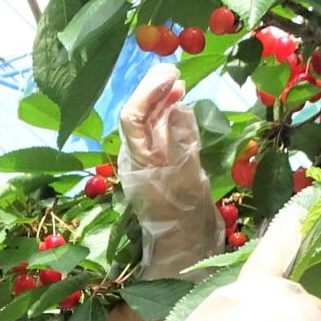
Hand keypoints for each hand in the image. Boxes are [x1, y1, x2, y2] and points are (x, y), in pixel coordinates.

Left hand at [117, 64, 222, 280]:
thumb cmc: (185, 216)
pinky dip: (171, 119)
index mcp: (136, 161)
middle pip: (139, 117)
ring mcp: (149, 164)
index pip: (133, 117)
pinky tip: (182, 109)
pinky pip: (162, 136)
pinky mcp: (162, 169)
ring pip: (150, 125)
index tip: (170, 75)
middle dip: (154, 92)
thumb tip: (177, 106)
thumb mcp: (185, 176)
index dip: (148, 93)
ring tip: (179, 84)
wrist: (187, 249)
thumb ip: (181, 140)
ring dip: (162, 102)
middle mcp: (137, 159)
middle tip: (174, 72)